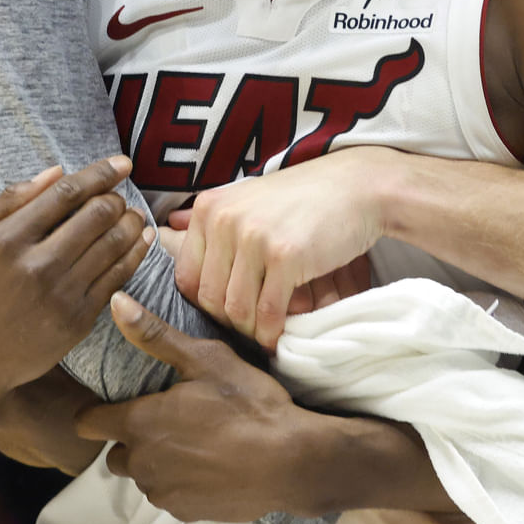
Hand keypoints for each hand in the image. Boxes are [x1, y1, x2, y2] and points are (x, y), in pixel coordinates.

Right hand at [0, 157, 151, 423]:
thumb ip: (11, 200)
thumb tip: (56, 171)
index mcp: (8, 240)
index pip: (66, 193)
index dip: (99, 173)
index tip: (121, 164)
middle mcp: (37, 265)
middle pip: (96, 215)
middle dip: (116, 198)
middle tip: (121, 194)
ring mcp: (60, 294)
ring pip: (112, 244)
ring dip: (131, 222)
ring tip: (134, 214)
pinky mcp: (77, 319)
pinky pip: (117, 278)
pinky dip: (135, 254)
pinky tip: (141, 239)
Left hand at [75, 294, 324, 522]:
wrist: (290, 462)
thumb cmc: (248, 405)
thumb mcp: (205, 359)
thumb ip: (154, 335)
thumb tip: (116, 303)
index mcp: (140, 423)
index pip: (88, 422)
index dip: (95, 412)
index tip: (111, 403)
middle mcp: (143, 463)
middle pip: (114, 454)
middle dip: (130, 439)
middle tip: (164, 420)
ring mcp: (164, 492)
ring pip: (143, 476)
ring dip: (155, 462)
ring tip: (191, 441)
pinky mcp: (186, 512)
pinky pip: (169, 495)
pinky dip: (179, 482)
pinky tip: (208, 465)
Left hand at [175, 146, 394, 348]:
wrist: (356, 186)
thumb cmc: (302, 198)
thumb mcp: (248, 197)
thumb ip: (212, 219)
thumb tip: (166, 226)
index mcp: (209, 208)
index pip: (186, 277)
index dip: (206, 303)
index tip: (230, 310)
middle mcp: (224, 220)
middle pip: (209, 298)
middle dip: (230, 321)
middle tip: (253, 326)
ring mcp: (253, 237)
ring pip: (236, 310)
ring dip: (252, 330)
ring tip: (267, 330)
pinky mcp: (284, 256)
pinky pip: (268, 312)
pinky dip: (273, 333)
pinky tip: (281, 336)